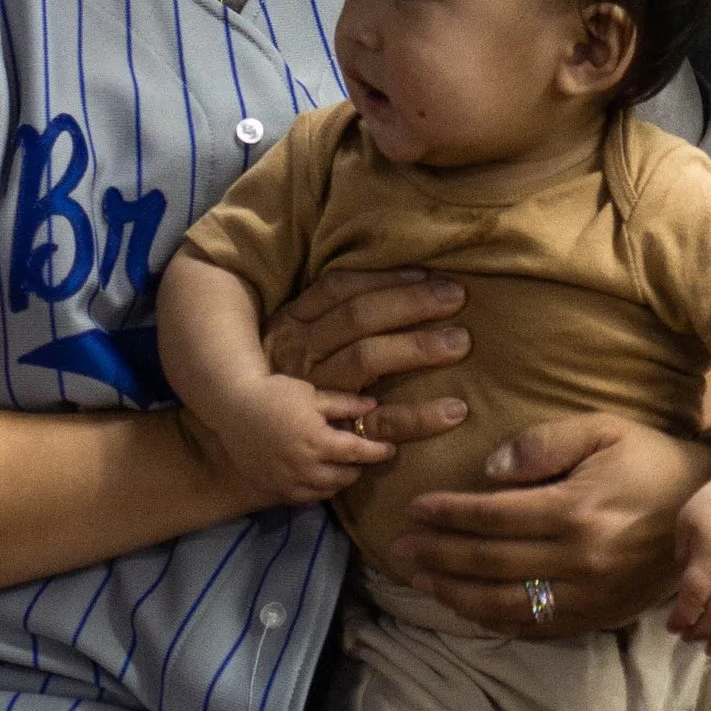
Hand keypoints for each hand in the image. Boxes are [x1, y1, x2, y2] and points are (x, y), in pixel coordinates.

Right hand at [197, 375, 392, 512]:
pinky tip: (317, 476)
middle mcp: (304, 466)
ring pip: (326, 491)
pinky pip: (304, 498)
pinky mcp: (273, 490)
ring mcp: (287, 482)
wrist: (233, 408)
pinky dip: (317, 489)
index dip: (377, 452)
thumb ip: (344, 404)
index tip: (390, 449)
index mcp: (316, 440)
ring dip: (339, 480)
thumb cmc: (274, 395)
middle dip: (357, 467)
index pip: (357, 453)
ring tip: (341, 466)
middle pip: (345, 477)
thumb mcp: (311, 394)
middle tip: (360, 456)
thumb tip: (373, 407)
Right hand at [264, 265, 471, 443]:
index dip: (384, 278)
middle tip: (457, 297)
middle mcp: (301, 352)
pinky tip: (452, 410)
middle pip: (358, 318)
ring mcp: (316, 392)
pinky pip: (379, 422)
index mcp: (293, 322)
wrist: (250, 437)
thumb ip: (329, 314)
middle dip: (410, 303)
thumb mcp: (294, 338)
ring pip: (366, 360)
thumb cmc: (284, 378)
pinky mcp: (333, 433)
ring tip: (460, 342)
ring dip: (416, 349)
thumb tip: (394, 282)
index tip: (428, 273)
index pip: (339, 288)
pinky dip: (417, 416)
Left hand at [393, 414, 710, 635]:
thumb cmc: (649, 459)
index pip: (492, 517)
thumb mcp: (603, 429)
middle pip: (488, 563)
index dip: (447, 515)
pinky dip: (494, 620)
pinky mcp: (598, 616)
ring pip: (504, 604)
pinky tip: (466, 608)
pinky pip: (536, 626)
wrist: (709, 509)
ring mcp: (589, 595)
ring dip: (454, 593)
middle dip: (437, 555)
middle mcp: (580, 559)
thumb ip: (545, 442)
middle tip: (400, 547)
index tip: (415, 510)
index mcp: (576, 510)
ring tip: (421, 579)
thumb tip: (491, 470)